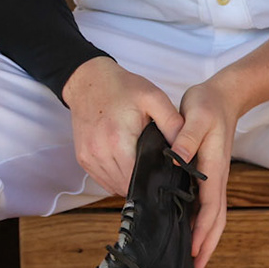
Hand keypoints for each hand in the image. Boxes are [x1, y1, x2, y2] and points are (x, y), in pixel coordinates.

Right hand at [61, 57, 183, 197]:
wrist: (88, 81)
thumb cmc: (123, 88)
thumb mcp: (154, 99)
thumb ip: (173, 124)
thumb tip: (185, 150)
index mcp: (118, 139)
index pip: (139, 178)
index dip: (156, 182)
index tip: (169, 179)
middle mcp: (99, 152)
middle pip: (127, 185)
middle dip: (146, 184)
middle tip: (162, 177)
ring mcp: (88, 157)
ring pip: (114, 186)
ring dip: (131, 184)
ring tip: (147, 172)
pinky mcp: (83, 158)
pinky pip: (103, 180)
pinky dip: (117, 179)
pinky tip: (131, 169)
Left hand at [172, 78, 242, 267]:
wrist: (225, 96)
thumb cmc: (208, 104)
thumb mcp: (196, 114)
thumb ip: (187, 136)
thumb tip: (177, 155)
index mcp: (214, 170)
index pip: (210, 208)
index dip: (201, 232)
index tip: (192, 252)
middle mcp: (217, 180)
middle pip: (216, 221)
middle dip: (206, 247)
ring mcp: (214, 179)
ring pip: (213, 217)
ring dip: (204, 240)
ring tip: (193, 261)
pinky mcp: (208, 176)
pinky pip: (206, 207)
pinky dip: (200, 225)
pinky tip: (189, 233)